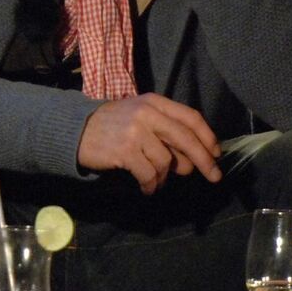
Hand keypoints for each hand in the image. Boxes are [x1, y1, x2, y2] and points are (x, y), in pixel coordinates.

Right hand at [77, 93, 222, 194]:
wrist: (75, 130)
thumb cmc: (112, 126)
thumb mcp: (139, 117)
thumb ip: (165, 130)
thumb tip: (193, 158)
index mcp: (153, 102)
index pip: (190, 117)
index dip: (207, 137)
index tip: (216, 154)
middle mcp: (146, 113)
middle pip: (186, 139)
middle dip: (204, 161)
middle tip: (214, 176)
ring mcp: (135, 132)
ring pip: (167, 161)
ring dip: (166, 177)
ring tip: (156, 180)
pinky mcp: (125, 151)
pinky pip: (150, 174)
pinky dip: (152, 185)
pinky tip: (147, 188)